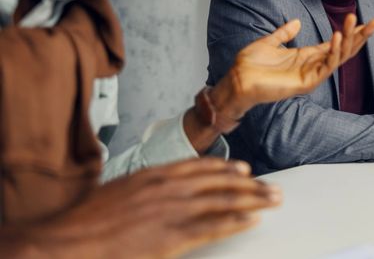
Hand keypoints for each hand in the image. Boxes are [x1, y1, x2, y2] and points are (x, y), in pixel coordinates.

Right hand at [0, 158, 279, 258]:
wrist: (66, 242)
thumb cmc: (86, 221)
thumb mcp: (118, 192)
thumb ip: (144, 189)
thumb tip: (158, 192)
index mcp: (154, 174)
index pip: (200, 166)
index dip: (226, 168)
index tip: (245, 169)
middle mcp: (168, 187)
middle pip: (220, 181)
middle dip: (250, 184)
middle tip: (272, 187)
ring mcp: (171, 210)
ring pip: (223, 200)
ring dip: (253, 199)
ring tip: (274, 200)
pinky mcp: (171, 235)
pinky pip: (212, 226)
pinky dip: (236, 221)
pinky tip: (253, 220)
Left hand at [213, 15, 373, 120]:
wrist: (237, 80)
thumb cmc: (250, 64)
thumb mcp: (269, 42)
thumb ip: (284, 33)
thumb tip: (297, 22)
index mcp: (306, 56)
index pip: (335, 42)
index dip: (350, 32)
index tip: (364, 20)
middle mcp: (313, 65)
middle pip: (344, 49)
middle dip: (360, 35)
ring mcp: (312, 74)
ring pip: (339, 56)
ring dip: (350, 39)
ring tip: (358, 22)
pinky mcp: (307, 83)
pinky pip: (326, 66)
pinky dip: (334, 52)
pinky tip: (338, 36)